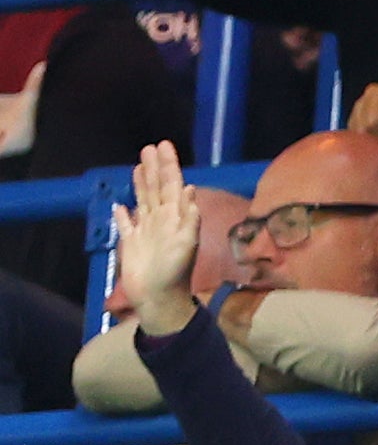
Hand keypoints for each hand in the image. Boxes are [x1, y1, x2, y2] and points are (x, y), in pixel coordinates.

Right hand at [115, 142, 201, 338]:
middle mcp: (161, 220)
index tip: (165, 146)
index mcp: (175, 217)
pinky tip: (120, 205)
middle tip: (151, 146)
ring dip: (141, 182)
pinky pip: (126, 223)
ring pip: (143, 199)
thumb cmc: (175, 273)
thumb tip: (190, 190)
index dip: (169, 166)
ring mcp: (146, 231)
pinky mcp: (131, 243)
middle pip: (157, 187)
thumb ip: (189, 218)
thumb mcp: (186, 244)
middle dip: (155, 167)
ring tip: (139, 164)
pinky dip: (123, 214)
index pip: (172, 185)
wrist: (160, 298)